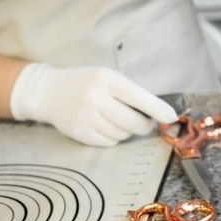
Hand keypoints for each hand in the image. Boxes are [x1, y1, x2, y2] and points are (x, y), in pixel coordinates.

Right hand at [10, 63, 177, 146]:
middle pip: (134, 123)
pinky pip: (109, 143)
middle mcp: (96, 98)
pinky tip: (106, 127)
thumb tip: (158, 112)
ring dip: (128, 132)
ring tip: (118, 120)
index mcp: (107, 80)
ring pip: (122, 135)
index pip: (140, 98)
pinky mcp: (78, 133)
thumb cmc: (85, 82)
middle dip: (144, 125)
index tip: (172, 117)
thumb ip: (129, 92)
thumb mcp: (107, 77)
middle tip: (144, 122)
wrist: (47, 91)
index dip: (159, 110)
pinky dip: (114, 138)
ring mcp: (86, 117)